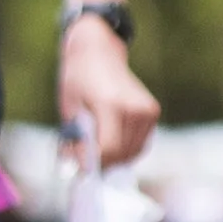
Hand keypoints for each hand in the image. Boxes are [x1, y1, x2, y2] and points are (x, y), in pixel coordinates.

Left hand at [58, 15, 159, 169]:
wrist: (97, 52)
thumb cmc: (78, 78)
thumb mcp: (69, 109)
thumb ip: (76, 140)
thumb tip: (81, 169)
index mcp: (111, 105)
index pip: (108, 150)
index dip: (92, 162)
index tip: (78, 164)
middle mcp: (134, 108)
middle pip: (122, 154)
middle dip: (102, 163)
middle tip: (83, 157)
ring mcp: (147, 110)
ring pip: (133, 152)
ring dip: (114, 158)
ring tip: (94, 147)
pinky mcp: (153, 111)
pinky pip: (141, 143)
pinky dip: (126, 149)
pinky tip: (109, 141)